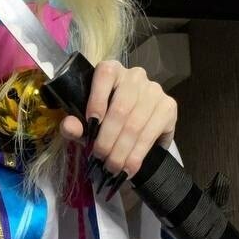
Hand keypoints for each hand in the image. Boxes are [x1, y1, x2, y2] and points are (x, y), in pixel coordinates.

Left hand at [58, 59, 176, 197]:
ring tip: (113, 168)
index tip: (91, 125)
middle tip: (100, 160)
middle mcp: (135, 76)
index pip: (105, 76)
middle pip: (121, 108)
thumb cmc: (105, 120)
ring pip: (135, 124)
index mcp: (111, 70)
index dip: (97, 100)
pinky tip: (130, 166)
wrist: (134, 128)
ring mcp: (154, 90)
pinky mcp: (168, 106)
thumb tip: (70, 127)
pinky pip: (152, 133)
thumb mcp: (86, 122)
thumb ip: (75, 124)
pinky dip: (138, 154)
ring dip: (122, 151)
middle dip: (108, 139)